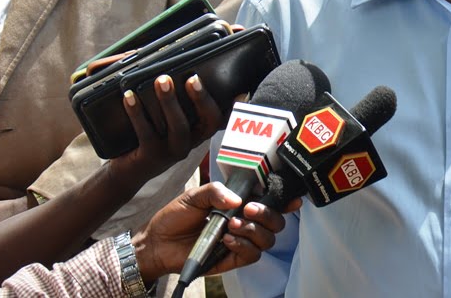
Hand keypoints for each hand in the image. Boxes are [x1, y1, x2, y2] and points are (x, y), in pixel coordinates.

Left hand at [106, 74, 224, 191]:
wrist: (127, 173)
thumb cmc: (150, 139)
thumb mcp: (169, 123)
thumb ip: (181, 105)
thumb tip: (184, 76)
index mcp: (198, 133)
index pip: (220, 120)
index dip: (232, 107)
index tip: (241, 92)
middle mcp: (190, 144)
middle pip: (205, 122)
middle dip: (200, 98)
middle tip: (191, 78)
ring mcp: (172, 152)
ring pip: (177, 126)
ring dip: (169, 101)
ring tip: (161, 80)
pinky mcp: (150, 156)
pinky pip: (146, 132)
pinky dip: (137, 112)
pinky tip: (130, 97)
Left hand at [132, 181, 299, 281]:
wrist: (157, 242)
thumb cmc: (176, 216)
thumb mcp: (195, 195)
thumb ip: (216, 191)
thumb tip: (237, 199)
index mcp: (240, 204)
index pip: (270, 201)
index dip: (285, 201)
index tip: (293, 200)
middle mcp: (245, 222)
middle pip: (276, 222)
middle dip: (268, 214)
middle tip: (248, 209)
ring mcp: (240, 241)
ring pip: (268, 240)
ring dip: (254, 231)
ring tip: (231, 225)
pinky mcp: (232, 259)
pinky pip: (252, 255)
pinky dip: (243, 245)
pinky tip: (227, 239)